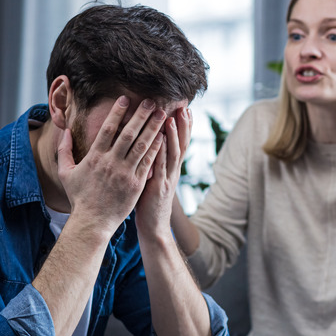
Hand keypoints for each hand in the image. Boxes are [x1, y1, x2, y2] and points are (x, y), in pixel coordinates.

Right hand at [57, 96, 165, 236]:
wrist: (92, 222)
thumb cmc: (79, 198)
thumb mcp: (65, 173)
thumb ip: (64, 151)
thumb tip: (64, 131)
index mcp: (95, 157)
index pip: (107, 129)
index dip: (117, 113)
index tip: (125, 99)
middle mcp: (111, 163)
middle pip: (128, 133)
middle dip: (140, 115)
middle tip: (150, 101)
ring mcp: (125, 173)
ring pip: (142, 145)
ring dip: (152, 128)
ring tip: (161, 114)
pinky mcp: (136, 184)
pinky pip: (148, 162)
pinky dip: (156, 148)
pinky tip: (163, 136)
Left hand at [135, 107, 191, 239]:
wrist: (154, 228)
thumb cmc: (149, 204)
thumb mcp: (154, 179)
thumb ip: (154, 163)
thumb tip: (150, 146)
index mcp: (171, 169)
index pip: (180, 143)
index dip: (184, 126)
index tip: (185, 109)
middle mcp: (172, 171)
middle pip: (181, 144)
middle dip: (183, 125)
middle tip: (184, 106)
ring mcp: (167, 179)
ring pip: (172, 153)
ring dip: (172, 135)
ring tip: (171, 117)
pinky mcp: (158, 187)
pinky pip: (160, 166)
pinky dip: (160, 152)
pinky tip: (159, 140)